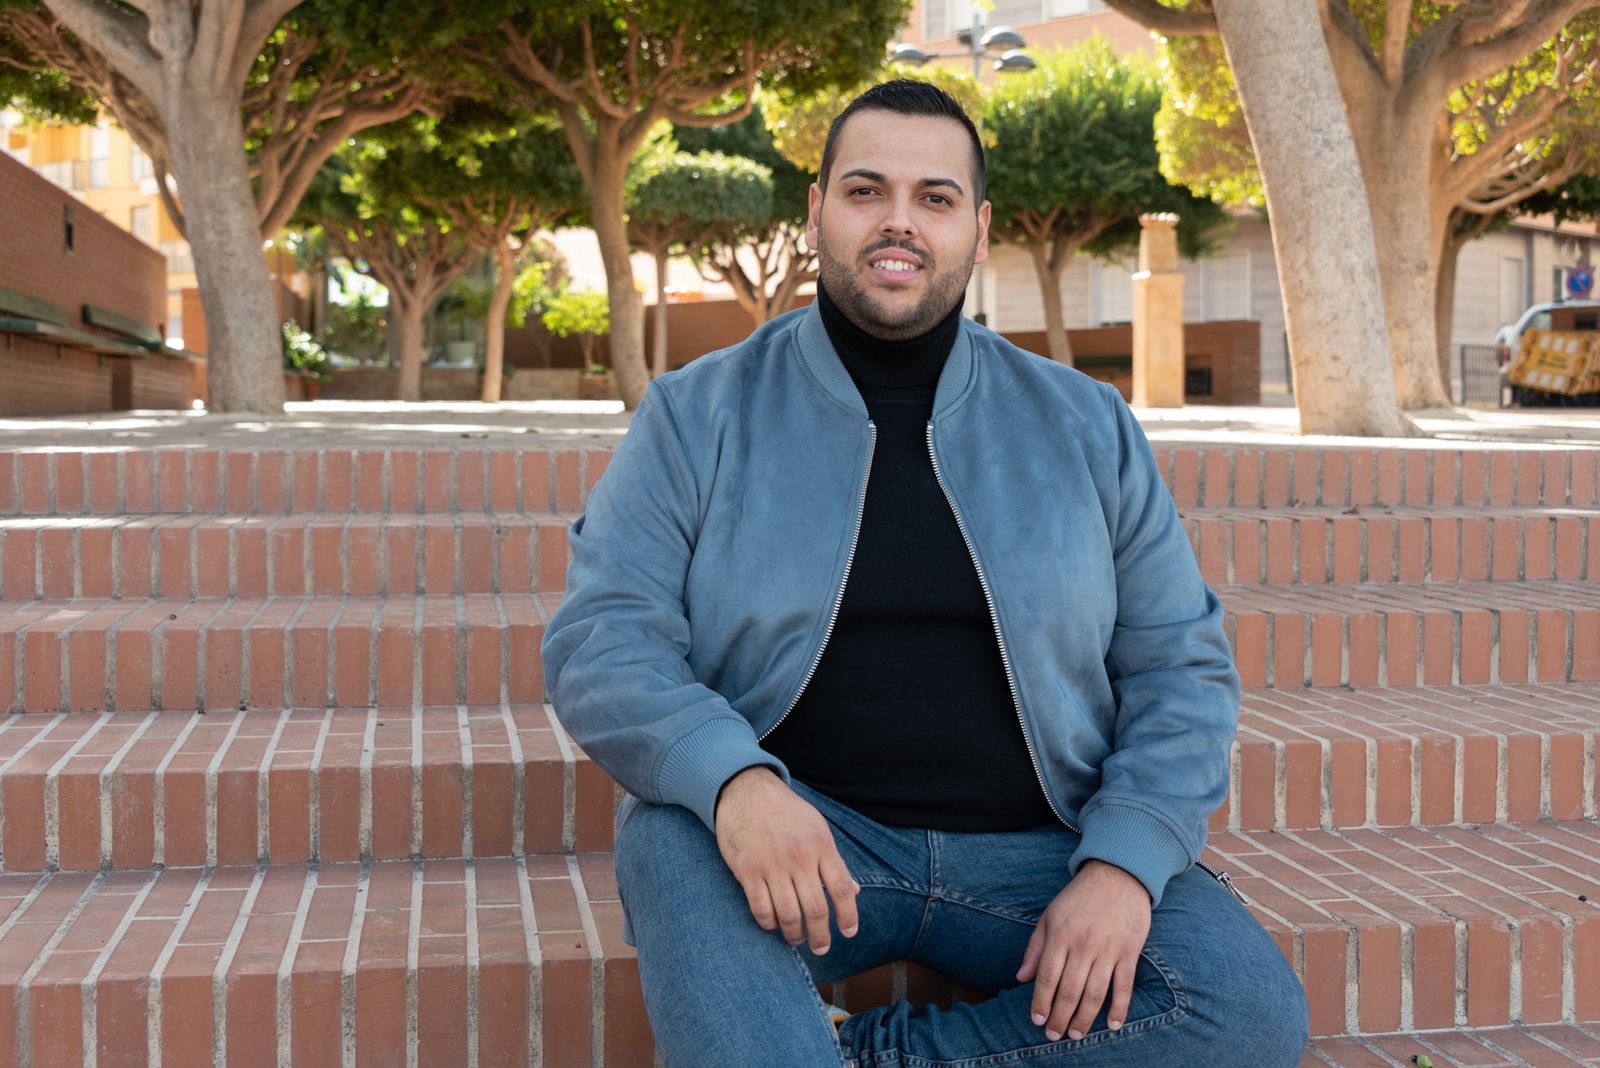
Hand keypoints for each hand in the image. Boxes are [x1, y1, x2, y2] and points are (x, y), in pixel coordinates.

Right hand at [714, 766, 861, 956]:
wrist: (745, 791)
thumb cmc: (785, 812)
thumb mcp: (817, 828)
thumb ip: (834, 862)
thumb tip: (854, 891)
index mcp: (821, 846)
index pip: (841, 889)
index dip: (848, 916)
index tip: (849, 932)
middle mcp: (799, 858)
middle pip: (816, 909)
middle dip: (821, 935)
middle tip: (821, 947)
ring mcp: (772, 866)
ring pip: (788, 915)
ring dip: (795, 935)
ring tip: (797, 939)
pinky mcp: (748, 871)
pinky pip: (761, 909)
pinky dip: (769, 924)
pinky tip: (774, 924)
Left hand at [1015, 860, 1151, 1041]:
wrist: (1117, 875)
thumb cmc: (1079, 897)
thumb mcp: (1050, 916)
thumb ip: (1035, 948)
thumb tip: (1021, 978)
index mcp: (1061, 935)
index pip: (1047, 977)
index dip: (1041, 1003)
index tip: (1037, 1021)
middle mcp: (1083, 944)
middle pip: (1070, 991)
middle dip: (1060, 1018)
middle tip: (1054, 1036)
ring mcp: (1108, 949)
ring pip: (1095, 993)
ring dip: (1084, 1019)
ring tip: (1076, 1035)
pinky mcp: (1130, 952)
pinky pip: (1124, 986)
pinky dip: (1119, 1009)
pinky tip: (1111, 1025)